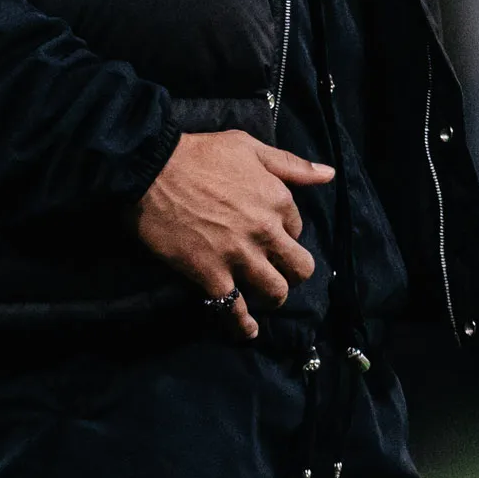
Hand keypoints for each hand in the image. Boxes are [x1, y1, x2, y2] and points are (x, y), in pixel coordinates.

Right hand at [137, 128, 333, 334]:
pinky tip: (248, 331)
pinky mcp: (212, 275)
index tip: (269, 234)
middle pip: (299, 267)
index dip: (285, 233)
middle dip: (292, 271)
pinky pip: (235, 309)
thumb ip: (291, 164)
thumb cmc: (198, 153)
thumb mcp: (249, 146)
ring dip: (272, 297)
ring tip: (263, 296)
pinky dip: (243, 325)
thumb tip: (328, 174)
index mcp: (277, 200)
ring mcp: (240, 256)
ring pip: (275, 292)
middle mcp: (266, 231)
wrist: (150, 169)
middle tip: (277, 271)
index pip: (297, 228)